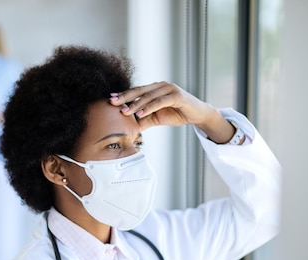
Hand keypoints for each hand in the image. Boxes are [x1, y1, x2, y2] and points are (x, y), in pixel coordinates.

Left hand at [109, 82, 233, 142]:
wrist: (197, 114)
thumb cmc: (177, 113)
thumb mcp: (156, 118)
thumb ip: (143, 120)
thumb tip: (128, 127)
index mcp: (154, 89)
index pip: (136, 91)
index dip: (123, 95)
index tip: (110, 99)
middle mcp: (160, 86)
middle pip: (139, 91)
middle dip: (125, 97)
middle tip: (112, 102)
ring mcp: (169, 89)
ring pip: (148, 96)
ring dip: (135, 104)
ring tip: (124, 111)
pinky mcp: (177, 95)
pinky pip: (160, 101)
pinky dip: (149, 107)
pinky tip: (140, 113)